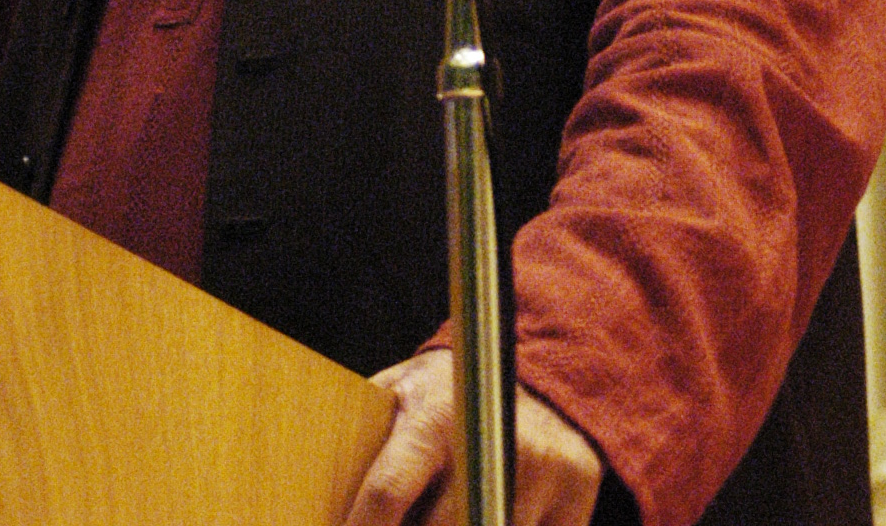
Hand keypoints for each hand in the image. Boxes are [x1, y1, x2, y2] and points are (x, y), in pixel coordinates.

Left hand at [342, 351, 602, 525]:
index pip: (387, 493)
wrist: (546, 375)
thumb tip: (309, 480)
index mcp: (435, 414)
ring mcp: (541, 473)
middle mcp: (489, 439)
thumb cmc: (452, 394)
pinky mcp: (576, 500)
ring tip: (446, 520)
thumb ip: (370, 434)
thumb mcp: (404, 390)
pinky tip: (483, 519)